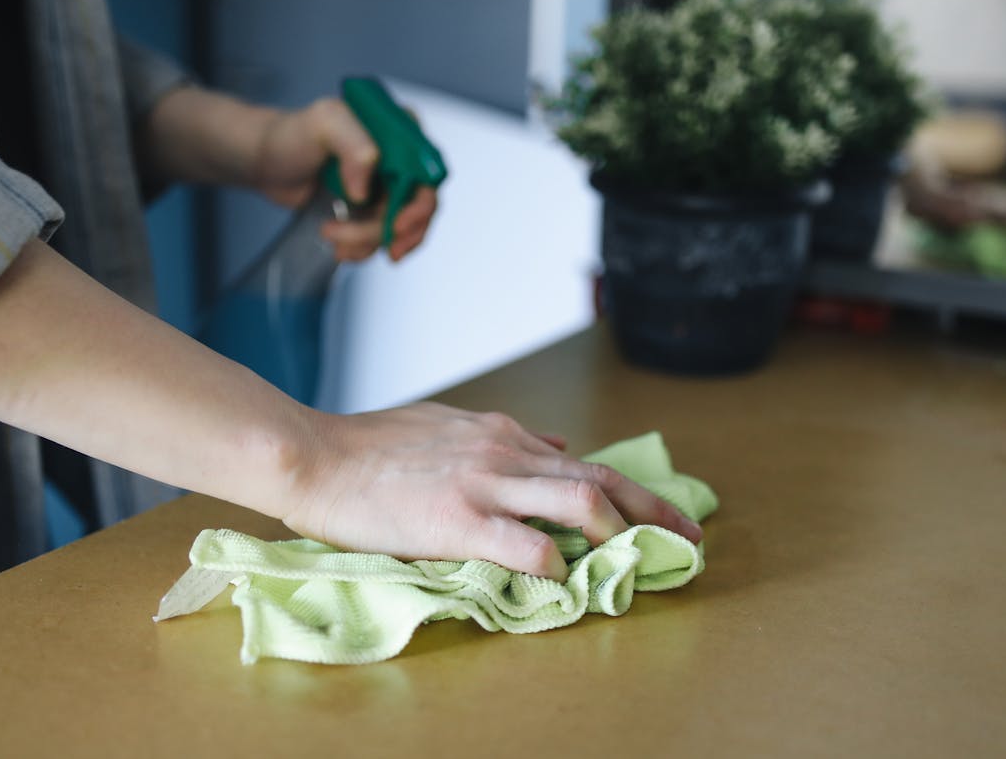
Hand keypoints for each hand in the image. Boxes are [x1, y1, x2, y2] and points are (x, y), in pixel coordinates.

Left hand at [254, 98, 437, 261]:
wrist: (267, 162)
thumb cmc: (293, 134)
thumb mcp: (324, 124)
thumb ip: (353, 145)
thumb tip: (366, 190)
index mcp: (399, 131)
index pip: (429, 170)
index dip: (421, 202)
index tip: (398, 224)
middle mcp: (399, 160)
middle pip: (422, 205)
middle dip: (404, 233)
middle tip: (386, 249)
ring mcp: (386, 188)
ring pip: (399, 228)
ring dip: (368, 241)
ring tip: (332, 235)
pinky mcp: (370, 211)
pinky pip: (380, 239)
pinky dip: (362, 249)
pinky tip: (339, 246)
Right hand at [284, 402, 702, 580]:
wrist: (315, 456)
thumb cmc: (369, 446)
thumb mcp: (445, 426)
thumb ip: (501, 437)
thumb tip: (553, 443)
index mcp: (498, 433)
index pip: (580, 460)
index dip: (628, 489)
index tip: (658, 512)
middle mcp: (502, 451)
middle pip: (599, 478)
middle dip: (653, 508)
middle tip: (690, 537)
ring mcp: (484, 484)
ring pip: (580, 499)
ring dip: (620, 531)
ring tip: (642, 559)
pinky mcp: (458, 519)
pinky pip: (527, 545)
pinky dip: (557, 564)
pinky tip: (564, 579)